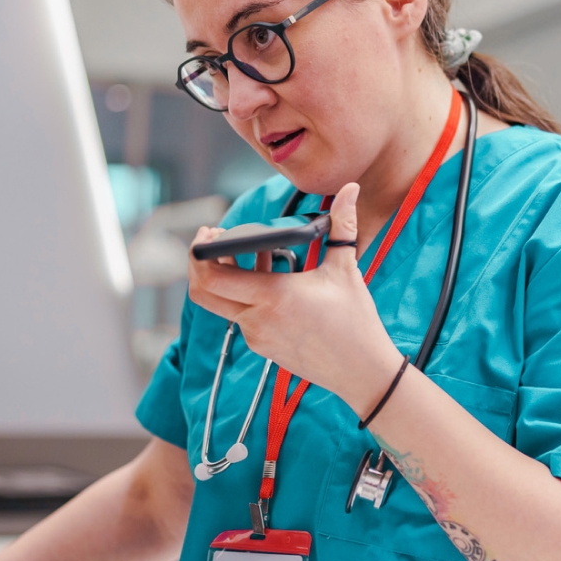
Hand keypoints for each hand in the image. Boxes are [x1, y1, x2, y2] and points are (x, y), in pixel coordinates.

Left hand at [188, 182, 404, 415]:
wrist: (362, 372)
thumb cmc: (356, 321)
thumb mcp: (346, 269)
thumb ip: (342, 224)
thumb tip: (350, 188)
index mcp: (273, 296)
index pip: (212, 278)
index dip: (199, 253)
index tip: (209, 232)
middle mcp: (257, 319)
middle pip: (203, 294)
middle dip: (199, 264)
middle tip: (213, 240)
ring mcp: (257, 336)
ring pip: (223, 304)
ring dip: (227, 277)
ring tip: (249, 252)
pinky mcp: (263, 347)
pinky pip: (241, 316)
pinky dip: (244, 294)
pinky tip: (269, 276)